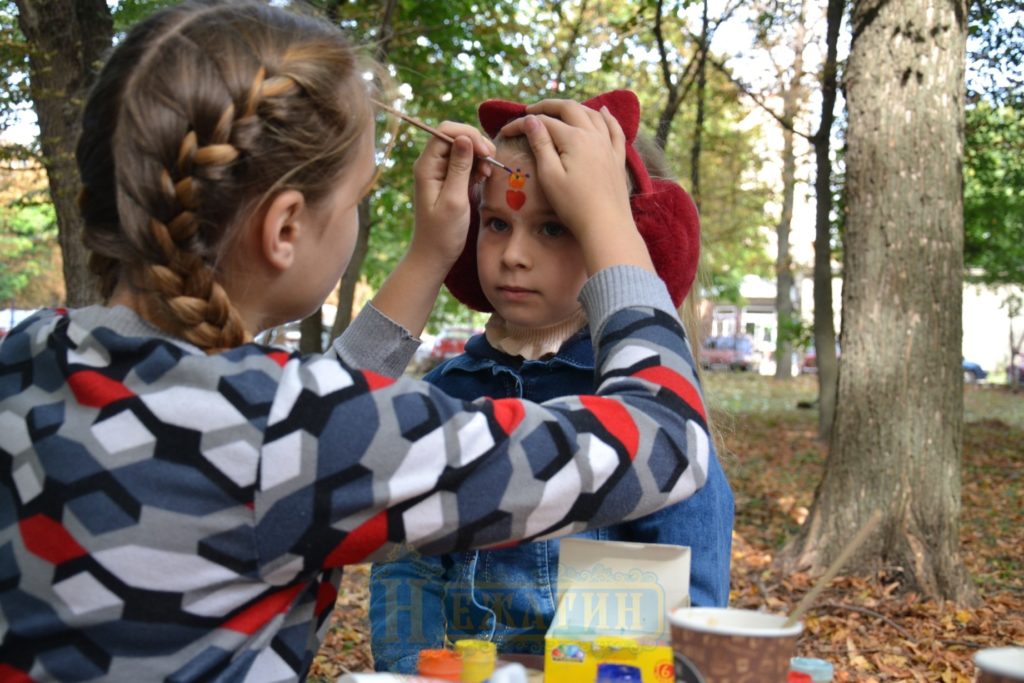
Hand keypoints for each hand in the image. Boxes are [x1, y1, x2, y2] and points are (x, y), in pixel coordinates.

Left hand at [372, 122, 494, 336]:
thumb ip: (459, 168)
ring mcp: (440, 171)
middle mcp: (431, 164)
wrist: (434, 255)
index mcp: (426, 166)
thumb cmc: (442, 233)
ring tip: (488, 174)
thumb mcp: (454, 200)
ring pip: (463, 148)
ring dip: (479, 156)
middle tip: (492, 164)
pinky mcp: (449, 180)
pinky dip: (478, 166)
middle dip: (477, 144)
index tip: (486, 153)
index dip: (468, 135)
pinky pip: (465, 162)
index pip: (446, 131)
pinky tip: (483, 179)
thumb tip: (464, 138)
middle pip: (456, 136)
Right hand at [499, 100, 653, 274]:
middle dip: (548, 106)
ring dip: (573, 108)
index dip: (522, 124)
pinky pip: (614, 129)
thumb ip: (540, 144)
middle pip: (569, 109)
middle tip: (530, 111)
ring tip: (558, 111)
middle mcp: (593, 135)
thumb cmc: (573, 204)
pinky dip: (607, 117)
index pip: (544, 122)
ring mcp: (607, 145)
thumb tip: (531, 119)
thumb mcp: (549, 175)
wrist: (605, 225)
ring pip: (591, 114)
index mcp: (574, 138)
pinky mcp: (617, 157)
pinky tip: (602, 111)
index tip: (505, 131)